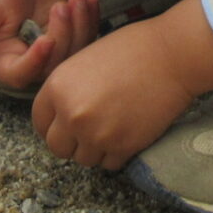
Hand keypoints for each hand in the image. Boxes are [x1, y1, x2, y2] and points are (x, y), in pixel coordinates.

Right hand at [0, 0, 98, 94]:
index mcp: (4, 63)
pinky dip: (92, 18)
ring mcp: (54, 55)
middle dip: (64, 33)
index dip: (36, 61)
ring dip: (81, 24)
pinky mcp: (71, 41)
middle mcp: (30, 65)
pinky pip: (88, 37)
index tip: (47, 39)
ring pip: (76, 52)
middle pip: (55, 64)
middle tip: (62, 4)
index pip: (22, 73)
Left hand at [31, 19, 199, 168]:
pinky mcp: (123, 146)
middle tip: (90, 131)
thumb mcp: (86, 60)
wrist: (173, 54)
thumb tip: (62, 115)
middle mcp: (71, 114)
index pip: (39, 122)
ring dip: (96, 149)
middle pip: (58, 148)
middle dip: (72, 142)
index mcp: (57, 87)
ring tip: (113, 128)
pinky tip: (128, 133)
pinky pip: (110, 164)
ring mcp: (96, 133)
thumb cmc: (134, 48)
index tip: (65, 126)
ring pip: (84, 159)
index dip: (52, 125)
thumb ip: (68, 89)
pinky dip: (117, 153)